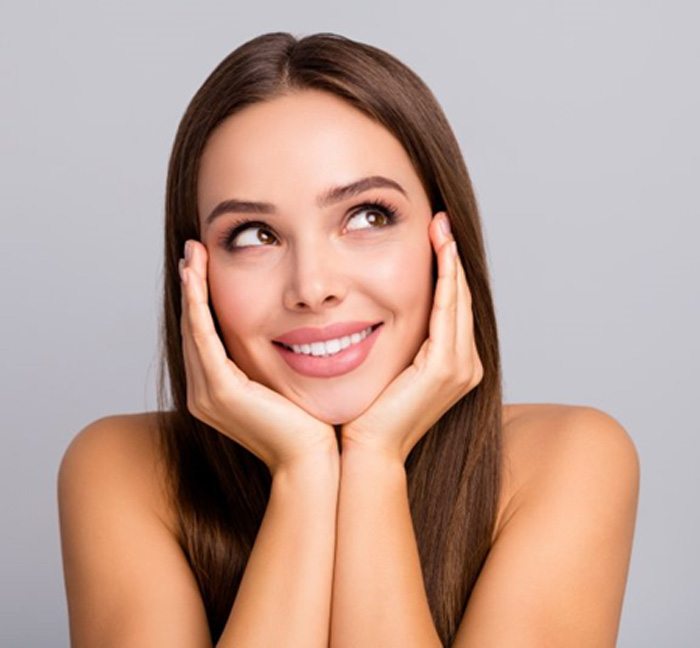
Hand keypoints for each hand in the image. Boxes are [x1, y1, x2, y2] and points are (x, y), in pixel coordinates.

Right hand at [179, 240, 337, 475]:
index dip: (200, 300)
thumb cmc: (307, 425)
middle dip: (192, 287)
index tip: (203, 266)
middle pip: (193, 328)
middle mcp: (203, 393)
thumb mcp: (282, 383)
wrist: (312, 461)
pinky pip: (203, 337)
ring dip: (191, 288)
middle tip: (193, 251)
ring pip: (194, 328)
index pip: (203, 337)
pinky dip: (198, 305)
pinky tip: (195, 276)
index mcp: (216, 392)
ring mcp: (207, 394)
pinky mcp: (220, 391)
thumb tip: (286, 333)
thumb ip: (270, 361)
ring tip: (193, 254)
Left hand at [340, 212, 483, 462]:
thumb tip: (379, 311)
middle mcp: (466, 365)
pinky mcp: (446, 368)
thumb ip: (399, 341)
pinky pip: (448, 311)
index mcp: (454, 365)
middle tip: (440, 221)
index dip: (447, 270)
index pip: (453, 307)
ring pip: (458, 300)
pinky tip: (441, 251)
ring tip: (441, 226)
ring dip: (450, 261)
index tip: (436, 235)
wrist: (366, 449)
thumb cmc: (369, 412)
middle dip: (451, 258)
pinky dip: (446, 279)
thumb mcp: (389, 367)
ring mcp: (461, 368)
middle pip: (461, 298)